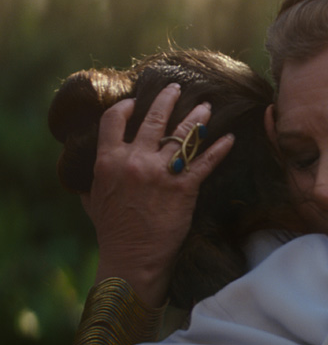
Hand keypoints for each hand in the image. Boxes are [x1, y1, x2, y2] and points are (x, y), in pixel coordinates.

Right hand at [82, 83, 233, 306]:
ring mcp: (161, 173)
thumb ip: (92, 181)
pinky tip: (230, 138)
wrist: (132, 257)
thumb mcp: (93, 202)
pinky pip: (206, 163)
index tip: (135, 100)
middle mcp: (135, 161)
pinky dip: (220, 149)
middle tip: (177, 87)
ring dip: (197, 118)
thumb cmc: (113, 232)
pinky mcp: (184, 188)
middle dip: (167, 99)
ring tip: (206, 106)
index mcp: (109, 161)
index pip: (113, 120)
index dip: (125, 106)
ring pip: (183, 135)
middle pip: (154, 119)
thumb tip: (82, 174)